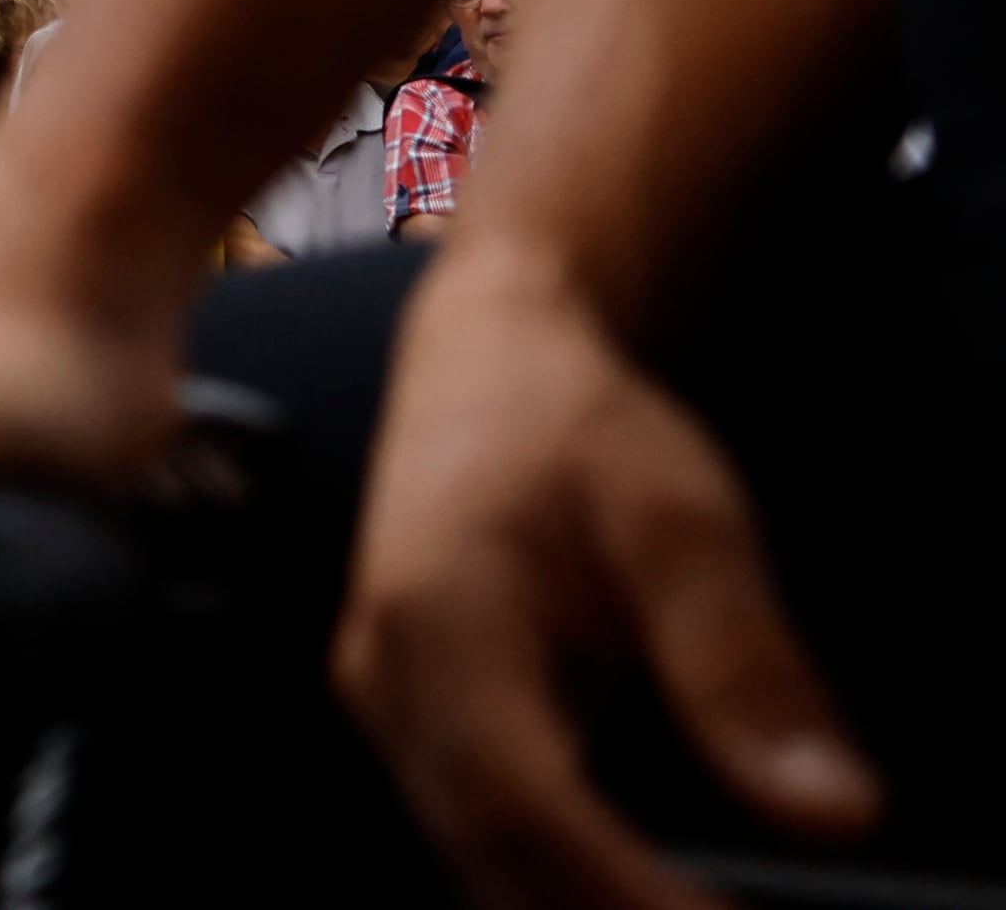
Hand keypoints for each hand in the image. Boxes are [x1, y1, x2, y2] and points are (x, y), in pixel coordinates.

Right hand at [336, 243, 872, 909]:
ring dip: (588, 907)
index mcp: (438, 624)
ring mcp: (388, 712)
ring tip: (710, 905)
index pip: (527, 811)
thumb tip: (832, 811)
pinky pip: (481, 842)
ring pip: (480, 869)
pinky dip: (566, 886)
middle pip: (492, 867)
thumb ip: (744, 666)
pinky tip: (658, 890)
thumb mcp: (683, 519)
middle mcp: (386, 685)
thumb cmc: (573, 425)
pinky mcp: (414, 729)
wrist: (485, 362)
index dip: (632, 900)